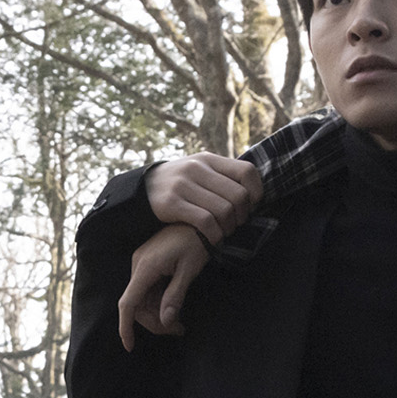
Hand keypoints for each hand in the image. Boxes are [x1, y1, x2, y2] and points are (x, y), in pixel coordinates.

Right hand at [118, 223, 210, 350]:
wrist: (200, 218)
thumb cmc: (197, 241)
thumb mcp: (189, 270)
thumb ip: (175, 296)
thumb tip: (166, 321)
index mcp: (146, 268)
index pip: (128, 303)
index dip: (126, 327)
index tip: (130, 346)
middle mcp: (139, 266)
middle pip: (136, 305)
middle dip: (154, 322)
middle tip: (179, 330)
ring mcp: (143, 264)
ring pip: (142, 299)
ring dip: (158, 314)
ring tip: (180, 323)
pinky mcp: (149, 263)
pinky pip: (148, 289)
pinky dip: (159, 302)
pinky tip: (174, 307)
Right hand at [145, 154, 262, 243]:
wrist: (140, 191)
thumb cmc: (178, 185)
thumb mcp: (198, 170)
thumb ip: (221, 176)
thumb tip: (253, 192)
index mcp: (208, 159)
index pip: (247, 171)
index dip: (256, 192)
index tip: (251, 206)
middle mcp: (197, 168)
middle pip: (238, 196)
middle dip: (242, 216)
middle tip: (236, 225)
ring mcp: (183, 185)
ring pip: (224, 210)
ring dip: (228, 228)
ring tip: (224, 232)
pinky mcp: (172, 203)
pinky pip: (205, 221)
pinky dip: (214, 234)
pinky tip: (212, 238)